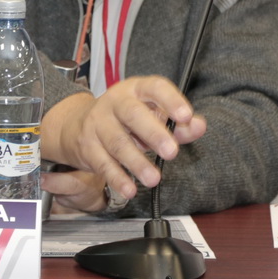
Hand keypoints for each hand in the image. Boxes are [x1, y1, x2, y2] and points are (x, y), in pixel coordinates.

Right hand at [39, 79, 207, 211]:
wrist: (78, 123)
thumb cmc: (128, 119)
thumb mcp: (153, 114)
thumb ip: (179, 123)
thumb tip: (199, 126)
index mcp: (136, 89)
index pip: (155, 88)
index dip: (172, 100)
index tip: (186, 116)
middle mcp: (115, 102)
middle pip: (133, 114)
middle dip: (154, 134)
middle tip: (172, 152)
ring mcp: (98, 123)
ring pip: (117, 143)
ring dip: (137, 163)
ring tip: (154, 179)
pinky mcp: (87, 146)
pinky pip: (103, 164)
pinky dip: (117, 178)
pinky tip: (130, 190)